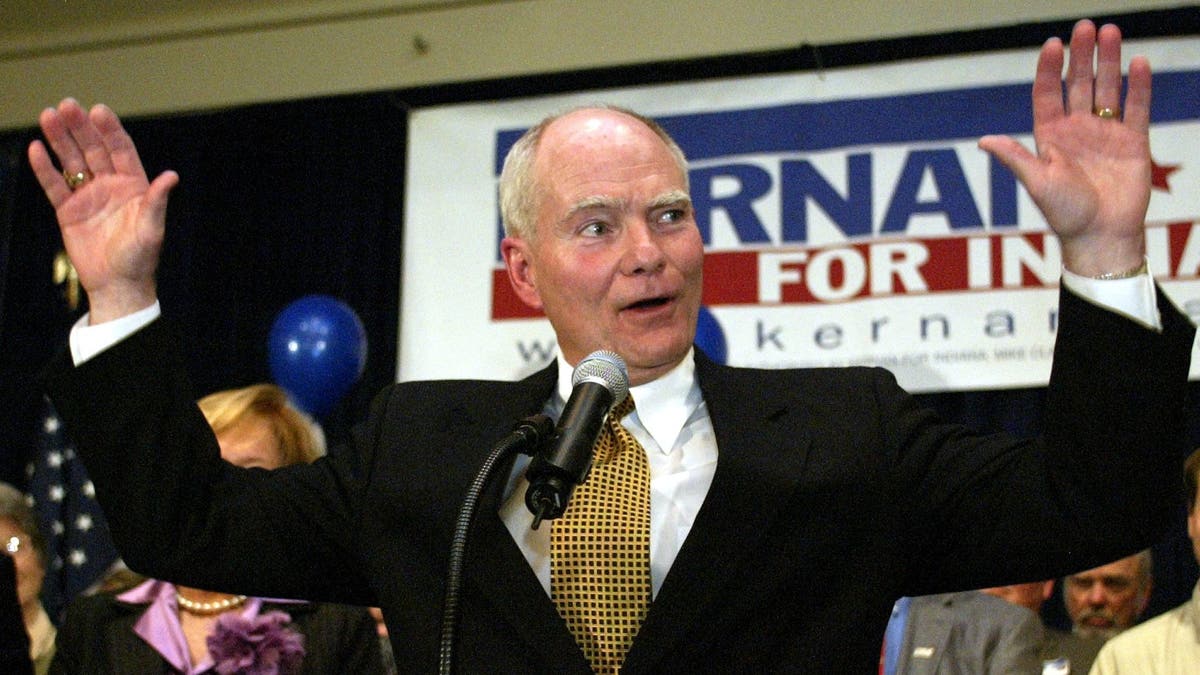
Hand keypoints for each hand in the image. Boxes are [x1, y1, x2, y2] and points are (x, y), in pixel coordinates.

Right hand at [27, 98, 177, 322]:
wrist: (117, 285)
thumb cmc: (140, 258)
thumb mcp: (151, 229)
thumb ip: (157, 201)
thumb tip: (171, 176)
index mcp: (133, 185)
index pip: (120, 150)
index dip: (109, 130)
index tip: (98, 110)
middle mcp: (110, 185)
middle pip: (92, 149)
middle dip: (80, 127)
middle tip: (66, 105)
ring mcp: (87, 195)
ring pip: (71, 161)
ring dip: (60, 139)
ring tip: (48, 115)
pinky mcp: (67, 210)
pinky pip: (54, 185)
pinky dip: (44, 168)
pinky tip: (36, 148)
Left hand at [979, 20, 1150, 276]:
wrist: (1101, 236)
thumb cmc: (1065, 214)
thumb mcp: (1037, 183)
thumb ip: (1015, 158)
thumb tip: (984, 140)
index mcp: (1050, 137)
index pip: (1048, 93)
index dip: (1050, 69)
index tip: (1053, 44)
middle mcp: (1076, 130)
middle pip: (1079, 84)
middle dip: (1082, 55)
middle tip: (1085, 26)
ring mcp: (1105, 134)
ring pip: (1108, 89)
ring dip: (1109, 61)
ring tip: (1111, 32)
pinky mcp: (1133, 142)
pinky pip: (1137, 108)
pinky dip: (1139, 86)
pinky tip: (1139, 62)